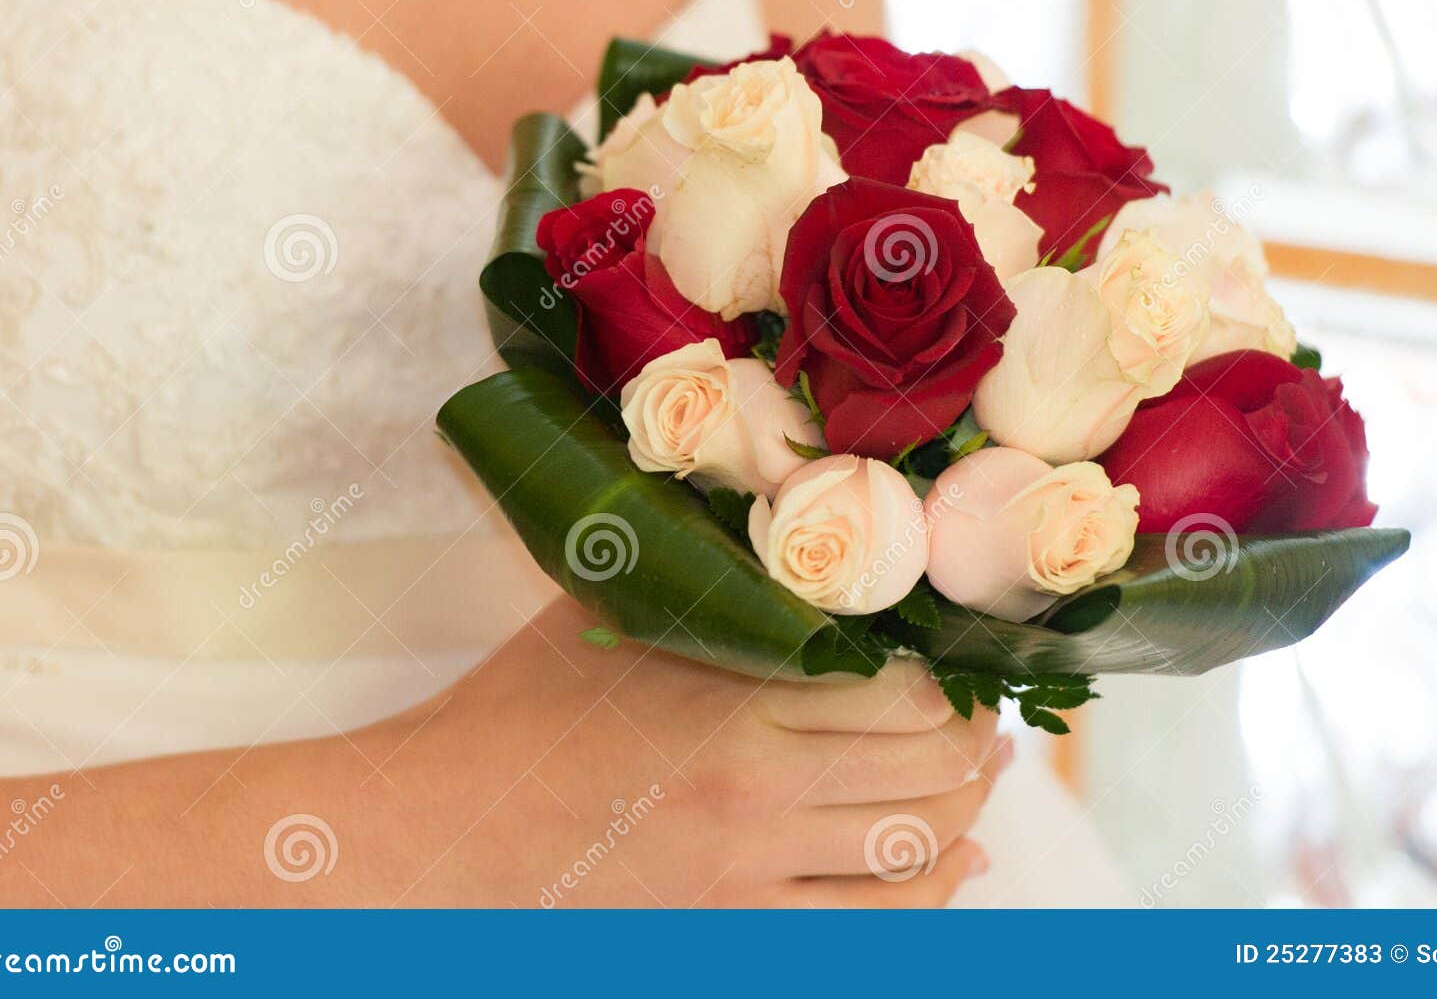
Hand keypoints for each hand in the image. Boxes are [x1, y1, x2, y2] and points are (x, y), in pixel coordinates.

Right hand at [0, 596, 1007, 907]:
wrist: (444, 829)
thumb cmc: (517, 710)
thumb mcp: (609, 615)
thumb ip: (700, 570)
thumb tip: (771, 509)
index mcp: (736, 700)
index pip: (901, 691)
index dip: (953, 680)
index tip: (962, 662)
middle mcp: (762, 790)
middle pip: (926, 770)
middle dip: (977, 746)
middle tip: (991, 722)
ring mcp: (752, 871)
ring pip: (913, 850)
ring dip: (967, 812)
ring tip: (983, 781)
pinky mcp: (733, 927)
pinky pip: (871, 925)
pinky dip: (933, 894)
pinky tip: (957, 867)